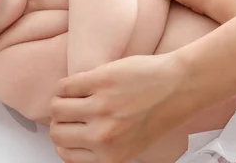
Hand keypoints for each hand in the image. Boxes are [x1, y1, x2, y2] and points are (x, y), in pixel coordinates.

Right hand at [49, 53, 186, 162]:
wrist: (179, 86)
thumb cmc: (160, 112)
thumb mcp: (132, 145)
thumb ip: (103, 149)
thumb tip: (74, 143)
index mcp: (110, 157)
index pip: (65, 154)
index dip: (65, 139)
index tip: (69, 129)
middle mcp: (103, 136)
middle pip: (56, 132)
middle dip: (60, 121)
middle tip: (69, 112)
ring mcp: (100, 107)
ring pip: (56, 107)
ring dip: (61, 101)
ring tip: (74, 96)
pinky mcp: (100, 81)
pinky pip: (65, 86)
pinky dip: (66, 85)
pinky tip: (79, 84)